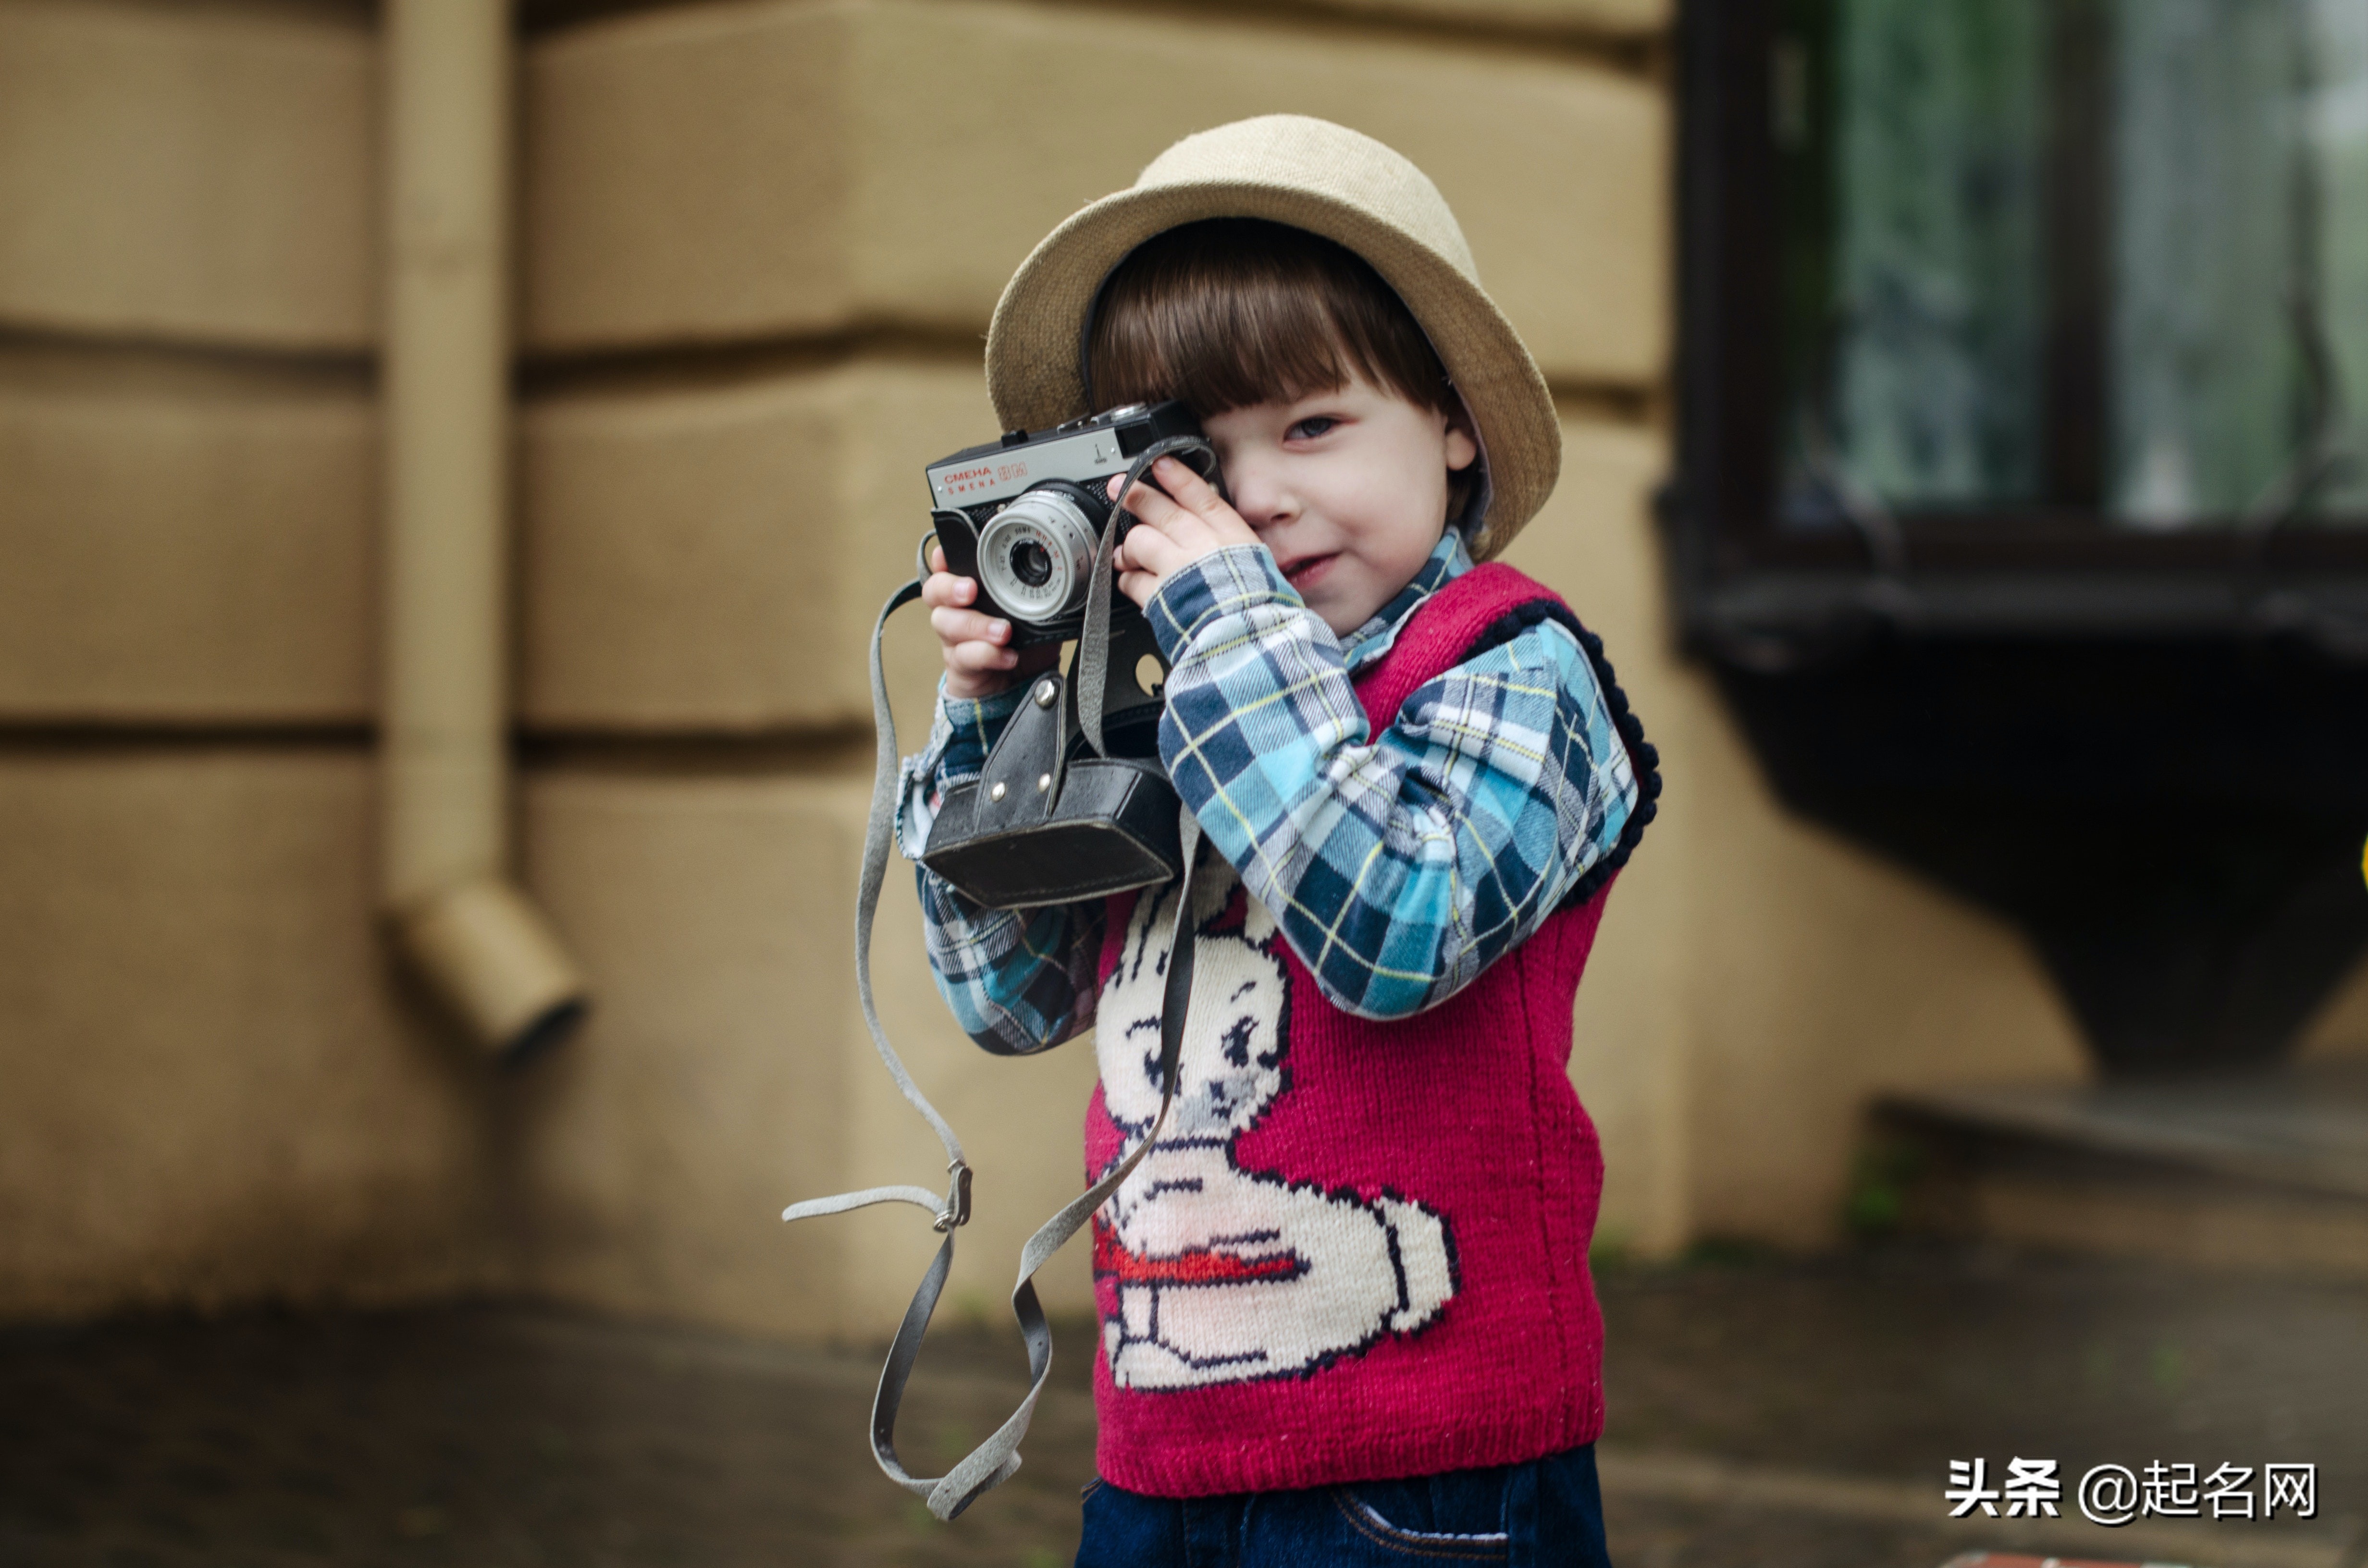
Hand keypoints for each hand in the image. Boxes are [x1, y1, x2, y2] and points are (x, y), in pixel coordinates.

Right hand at [923, 544, 1058, 700]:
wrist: (1016, 686)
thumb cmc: (1023, 644)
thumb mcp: (1039, 615)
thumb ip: (1049, 595)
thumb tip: (1081, 574)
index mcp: (973, 592)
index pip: (949, 567)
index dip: (943, 558)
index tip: (945, 554)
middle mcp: (957, 611)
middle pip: (935, 591)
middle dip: (950, 587)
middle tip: (970, 590)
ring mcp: (954, 639)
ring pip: (946, 623)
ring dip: (975, 625)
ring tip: (1003, 632)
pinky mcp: (959, 664)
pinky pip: (964, 656)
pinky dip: (987, 654)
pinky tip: (1007, 656)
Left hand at [1108, 456, 1260, 608]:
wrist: (1251, 641)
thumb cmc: (1259, 609)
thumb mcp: (1257, 567)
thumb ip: (1230, 548)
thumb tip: (1212, 536)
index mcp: (1231, 537)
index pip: (1200, 496)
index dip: (1177, 476)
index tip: (1160, 464)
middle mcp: (1202, 546)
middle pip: (1162, 512)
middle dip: (1137, 497)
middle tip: (1121, 489)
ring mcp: (1178, 569)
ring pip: (1140, 541)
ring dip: (1128, 547)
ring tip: (1125, 553)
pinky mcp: (1160, 595)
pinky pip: (1132, 580)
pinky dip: (1128, 580)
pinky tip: (1131, 581)